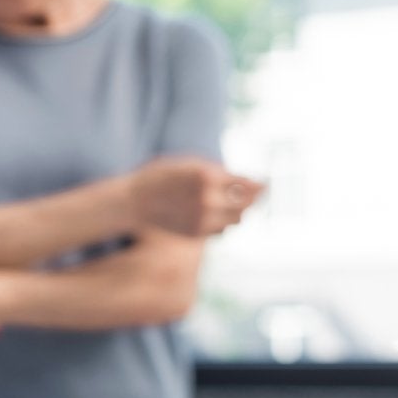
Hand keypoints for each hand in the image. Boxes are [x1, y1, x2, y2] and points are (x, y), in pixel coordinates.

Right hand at [128, 157, 264, 236]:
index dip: (260, 184)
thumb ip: (220, 172)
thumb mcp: (190, 163)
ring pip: (238, 219)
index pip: (247, 184)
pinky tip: (212, 213)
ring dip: (239, 211)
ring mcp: (201, 219)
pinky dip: (224, 222)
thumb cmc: (162, 177)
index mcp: (206, 176)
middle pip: (247, 204)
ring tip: (228, 203)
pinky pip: (223, 230)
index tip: (265, 183)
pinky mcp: (196, 234)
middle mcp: (206, 199)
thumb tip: (254, 183)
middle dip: (253, 198)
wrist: (132, 202)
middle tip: (253, 193)